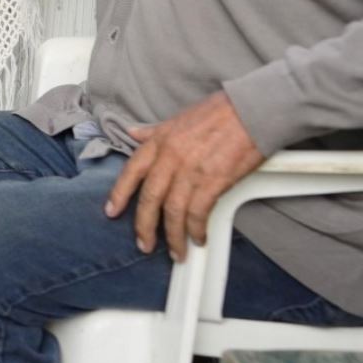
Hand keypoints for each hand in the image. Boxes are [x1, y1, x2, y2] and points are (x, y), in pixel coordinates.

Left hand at [104, 91, 265, 260]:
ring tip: (177, 251)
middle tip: (144, 244)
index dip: (118, 194)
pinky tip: (198, 238)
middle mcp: (170, 157)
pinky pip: (198, 213)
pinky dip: (196, 230)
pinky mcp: (214, 181)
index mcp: (159, 141)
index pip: (131, 171)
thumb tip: (133, 134)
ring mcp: (191, 170)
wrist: (251, 110)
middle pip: (149, 198)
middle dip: (144, 227)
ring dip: (173, 237)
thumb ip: (153, 132)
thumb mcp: (177, 119)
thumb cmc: (218, 113)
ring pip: (172, 211)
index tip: (112, 212)